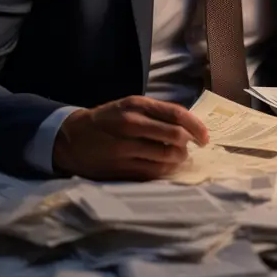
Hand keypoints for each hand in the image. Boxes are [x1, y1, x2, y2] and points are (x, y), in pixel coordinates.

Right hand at [53, 96, 208, 180]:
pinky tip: (164, 166)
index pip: (176, 114)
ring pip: (166, 156)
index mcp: (135, 105)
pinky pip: (154, 172)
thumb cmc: (106, 120)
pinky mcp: (122, 168)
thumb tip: (188, 126)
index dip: (196, 126)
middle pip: (175, 136)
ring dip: (178, 158)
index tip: (205, 136)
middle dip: (188, 144)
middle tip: (191, 147)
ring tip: (177, 156)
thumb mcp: (128, 106)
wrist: (72, 138)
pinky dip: (165, 170)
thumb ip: (156, 113)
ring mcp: (126, 148)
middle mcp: (131, 124)